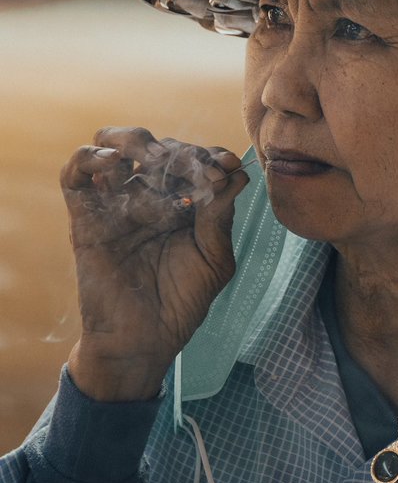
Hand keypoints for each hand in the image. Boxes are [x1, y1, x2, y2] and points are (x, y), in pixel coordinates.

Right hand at [62, 127, 249, 400]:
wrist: (144, 341)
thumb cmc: (182, 302)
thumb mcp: (214, 258)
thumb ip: (220, 215)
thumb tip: (236, 172)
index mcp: (182, 202)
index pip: (193, 159)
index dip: (210, 155)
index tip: (225, 167)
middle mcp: (148, 197)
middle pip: (155, 146)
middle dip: (177, 150)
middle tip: (193, 169)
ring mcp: (115, 204)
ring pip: (113, 146)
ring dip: (134, 142)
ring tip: (154, 162)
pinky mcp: (84, 217)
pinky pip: (75, 174)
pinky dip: (91, 158)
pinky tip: (115, 166)